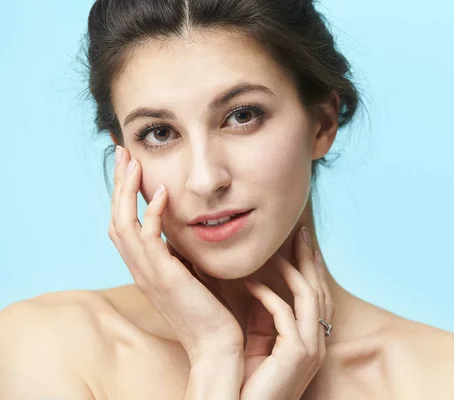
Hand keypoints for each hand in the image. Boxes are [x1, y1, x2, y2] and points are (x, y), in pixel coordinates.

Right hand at [108, 146, 243, 364]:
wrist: (216, 343)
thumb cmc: (210, 309)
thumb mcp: (193, 272)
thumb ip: (183, 252)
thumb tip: (189, 228)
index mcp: (146, 267)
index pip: (125, 223)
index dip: (124, 194)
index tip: (132, 165)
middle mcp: (140, 268)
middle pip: (116, 218)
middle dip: (119, 184)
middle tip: (123, 153)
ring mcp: (148, 274)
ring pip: (123, 225)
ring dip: (126, 192)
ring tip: (133, 162)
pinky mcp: (163, 277)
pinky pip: (148, 239)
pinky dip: (151, 213)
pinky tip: (161, 193)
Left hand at [240, 227, 334, 399]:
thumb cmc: (252, 384)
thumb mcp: (261, 345)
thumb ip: (266, 320)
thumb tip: (261, 289)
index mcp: (312, 341)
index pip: (317, 297)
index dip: (312, 270)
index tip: (304, 246)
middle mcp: (319, 343)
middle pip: (319, 290)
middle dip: (310, 260)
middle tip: (301, 233)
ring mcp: (312, 348)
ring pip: (309, 296)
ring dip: (292, 271)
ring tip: (275, 253)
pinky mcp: (297, 353)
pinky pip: (284, 313)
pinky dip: (268, 295)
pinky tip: (251, 284)